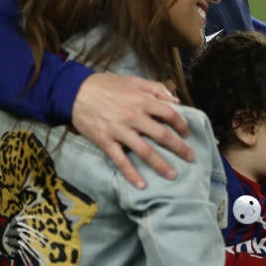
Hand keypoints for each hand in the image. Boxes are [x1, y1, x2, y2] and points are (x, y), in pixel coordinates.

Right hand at [71, 73, 193, 188]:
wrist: (74, 92)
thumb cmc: (105, 85)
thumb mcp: (132, 80)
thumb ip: (155, 88)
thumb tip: (176, 100)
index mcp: (142, 100)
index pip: (169, 114)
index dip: (181, 124)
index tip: (187, 133)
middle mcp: (133, 116)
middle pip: (162, 135)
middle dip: (179, 148)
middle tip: (190, 157)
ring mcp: (120, 131)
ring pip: (145, 151)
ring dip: (160, 165)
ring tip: (172, 175)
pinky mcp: (106, 142)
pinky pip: (121, 161)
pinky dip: (131, 174)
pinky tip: (141, 185)